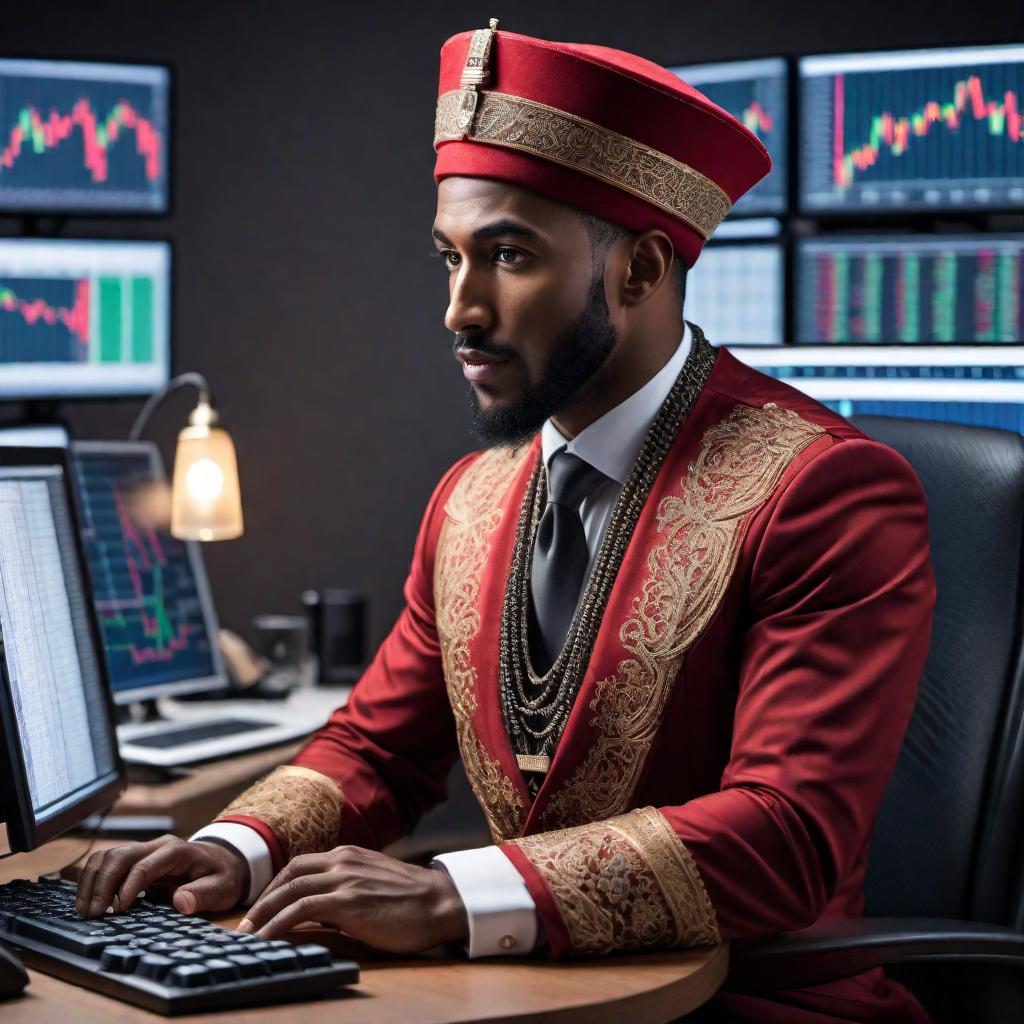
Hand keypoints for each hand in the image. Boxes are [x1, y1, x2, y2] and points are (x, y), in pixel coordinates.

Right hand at [75, 835, 248, 918]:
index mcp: (176, 851)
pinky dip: (93, 879)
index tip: (117, 911)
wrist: (225, 862)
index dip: (126, 887)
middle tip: (94, 914)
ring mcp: (145, 850)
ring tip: (85, 910)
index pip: (143, 866)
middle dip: (102, 884)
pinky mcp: (136, 860)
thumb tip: (182, 903)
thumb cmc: (223, 876)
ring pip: (108, 856)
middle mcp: (156, 845)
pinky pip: (108, 862)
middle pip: (119, 856)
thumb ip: (204, 894)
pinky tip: (88, 900)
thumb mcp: (222, 888)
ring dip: (92, 881)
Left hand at [237, 846, 467, 953]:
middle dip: (262, 899)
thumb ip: (343, 894)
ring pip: (290, 890)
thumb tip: (311, 918)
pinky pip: (300, 910)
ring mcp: (344, 879)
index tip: (262, 908)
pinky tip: (267, 939)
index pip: (300, 865)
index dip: (276, 886)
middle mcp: (342, 861)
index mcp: (349, 855)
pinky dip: (278, 923)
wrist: (441, 903)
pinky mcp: (347, 902)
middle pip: (289, 874)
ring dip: (263, 913)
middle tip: (246, 924)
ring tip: (248, 936)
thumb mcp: (372, 888)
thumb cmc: (411, 903)